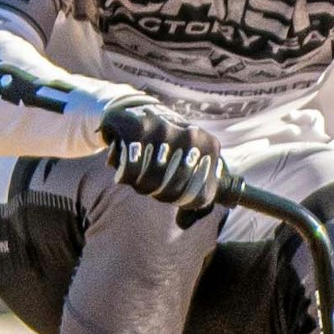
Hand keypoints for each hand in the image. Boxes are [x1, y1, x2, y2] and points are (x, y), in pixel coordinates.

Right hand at [98, 97, 224, 209]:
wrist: (136, 110)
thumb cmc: (168, 144)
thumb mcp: (191, 159)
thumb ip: (196, 190)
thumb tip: (185, 223)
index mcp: (209, 145)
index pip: (201, 194)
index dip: (183, 202)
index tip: (172, 197)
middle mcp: (191, 135)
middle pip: (174, 190)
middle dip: (160, 194)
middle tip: (151, 188)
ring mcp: (165, 130)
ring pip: (151, 182)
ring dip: (141, 187)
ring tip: (139, 180)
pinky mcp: (138, 128)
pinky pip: (130, 170)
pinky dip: (125, 177)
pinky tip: (124, 173)